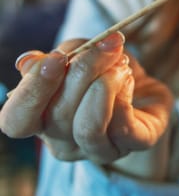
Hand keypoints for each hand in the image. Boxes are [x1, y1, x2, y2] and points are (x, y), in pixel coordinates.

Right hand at [0, 33, 172, 173]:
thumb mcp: (82, 53)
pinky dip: (124, 95)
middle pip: (57, 117)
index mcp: (40, 121)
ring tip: (120, 64)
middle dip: (83, 72)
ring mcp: (98, 150)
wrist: (145, 84)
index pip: (16, 121)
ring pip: (88, 128)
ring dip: (105, 86)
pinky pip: (122, 128)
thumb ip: (60, 55)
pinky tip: (128, 79)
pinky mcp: (133, 146)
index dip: (32, 91)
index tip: (55, 58)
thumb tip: (30, 62)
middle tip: (107, 45)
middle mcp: (64, 143)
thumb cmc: (105, 70)